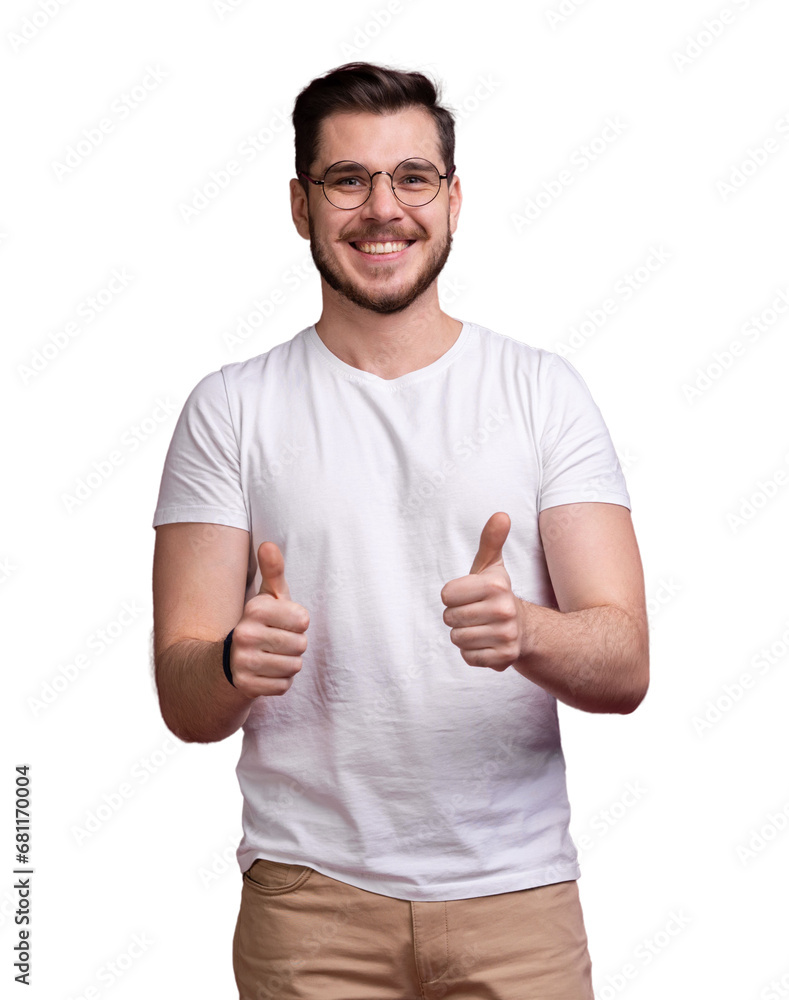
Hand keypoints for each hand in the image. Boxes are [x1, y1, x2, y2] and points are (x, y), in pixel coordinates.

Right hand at [229, 541, 309, 697]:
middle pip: (301, 645)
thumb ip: (273, 571)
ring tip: (272, 656)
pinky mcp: (246, 686)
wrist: (228, 662)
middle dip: (295, 645)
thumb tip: (268, 544)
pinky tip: (266, 672)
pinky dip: (279, 681)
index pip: (303, 619)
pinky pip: (284, 686)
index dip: (298, 623)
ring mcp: (243, 662)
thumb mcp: (266, 597)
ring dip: (288, 664)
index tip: (283, 623)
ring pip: (294, 666)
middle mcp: (244, 635)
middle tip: (277, 642)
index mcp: (254, 609)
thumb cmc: (259, 624)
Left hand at [440, 512, 522, 671]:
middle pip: (449, 618)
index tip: (469, 595)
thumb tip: (501, 515)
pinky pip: (468, 657)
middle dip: (456, 616)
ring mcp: (506, 636)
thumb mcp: (491, 566)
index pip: (446, 596)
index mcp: (496, 586)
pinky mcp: (504, 659)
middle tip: (475, 613)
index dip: (453, 596)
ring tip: (481, 628)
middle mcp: (504, 611)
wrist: (524, 629)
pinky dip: (472, 652)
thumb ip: (491, 540)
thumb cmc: (497, 593)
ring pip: (457, 639)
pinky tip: (486, 643)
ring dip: (464, 635)